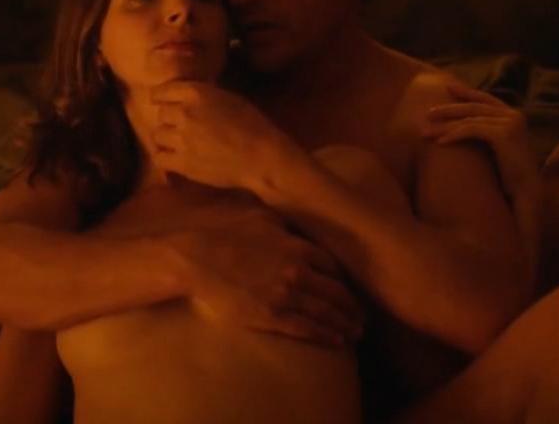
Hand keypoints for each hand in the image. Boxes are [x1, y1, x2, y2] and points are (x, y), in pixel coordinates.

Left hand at [150, 82, 291, 191]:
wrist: (261, 157)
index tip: (163, 102)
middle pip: (161, 114)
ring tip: (177, 143)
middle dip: (169, 119)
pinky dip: (165, 157)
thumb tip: (189, 97)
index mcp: (196, 93)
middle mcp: (184, 113)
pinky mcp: (182, 163)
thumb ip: (204, 96)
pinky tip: (175, 158)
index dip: (162, 98)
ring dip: (166, 138)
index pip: (162, 91)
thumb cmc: (252, 125)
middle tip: (180, 126)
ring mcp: (181, 139)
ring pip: (157, 135)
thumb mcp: (228, 98)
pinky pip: (160, 158)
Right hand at [169, 209, 364, 347]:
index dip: (345, 279)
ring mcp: (286, 295)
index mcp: (296, 246)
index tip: (352, 287)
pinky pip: (306, 329)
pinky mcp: (271, 316)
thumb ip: (282, 224)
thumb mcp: (258, 216)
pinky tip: (337, 341)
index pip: (333, 265)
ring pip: (326, 312)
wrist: (195, 257)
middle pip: (337, 291)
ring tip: (356, 333)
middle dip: (353, 306)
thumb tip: (292, 225)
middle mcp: (298, 271)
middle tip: (363, 316)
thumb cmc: (222, 233)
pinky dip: (325, 335)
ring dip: (345, 324)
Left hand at [423, 83, 539, 203]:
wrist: (527, 192)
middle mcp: (513, 115)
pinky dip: (454, 135)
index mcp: (514, 116)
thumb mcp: (498, 148)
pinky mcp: (503, 134)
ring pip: (470, 119)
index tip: (447, 87)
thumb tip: (462, 126)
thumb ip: (486, 133)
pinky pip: (472, 129)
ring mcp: (510, 122)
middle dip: (449, 109)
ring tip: (426, 132)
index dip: (466, 93)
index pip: (485, 99)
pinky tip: (440, 142)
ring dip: (445, 126)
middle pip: (474, 107)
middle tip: (428, 113)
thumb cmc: (510, 176)